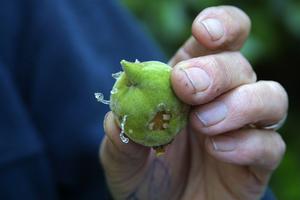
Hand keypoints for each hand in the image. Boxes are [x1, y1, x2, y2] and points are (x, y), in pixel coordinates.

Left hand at [100, 6, 287, 199]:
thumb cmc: (143, 178)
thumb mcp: (121, 157)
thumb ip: (120, 134)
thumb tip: (120, 111)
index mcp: (189, 84)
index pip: (218, 40)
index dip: (219, 26)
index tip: (203, 31)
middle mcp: (221, 99)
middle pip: (240, 64)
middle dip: (217, 70)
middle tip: (188, 87)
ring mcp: (243, 129)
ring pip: (271, 96)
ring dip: (240, 103)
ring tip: (203, 124)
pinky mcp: (257, 161)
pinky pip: (271, 144)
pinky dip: (247, 143)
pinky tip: (217, 150)